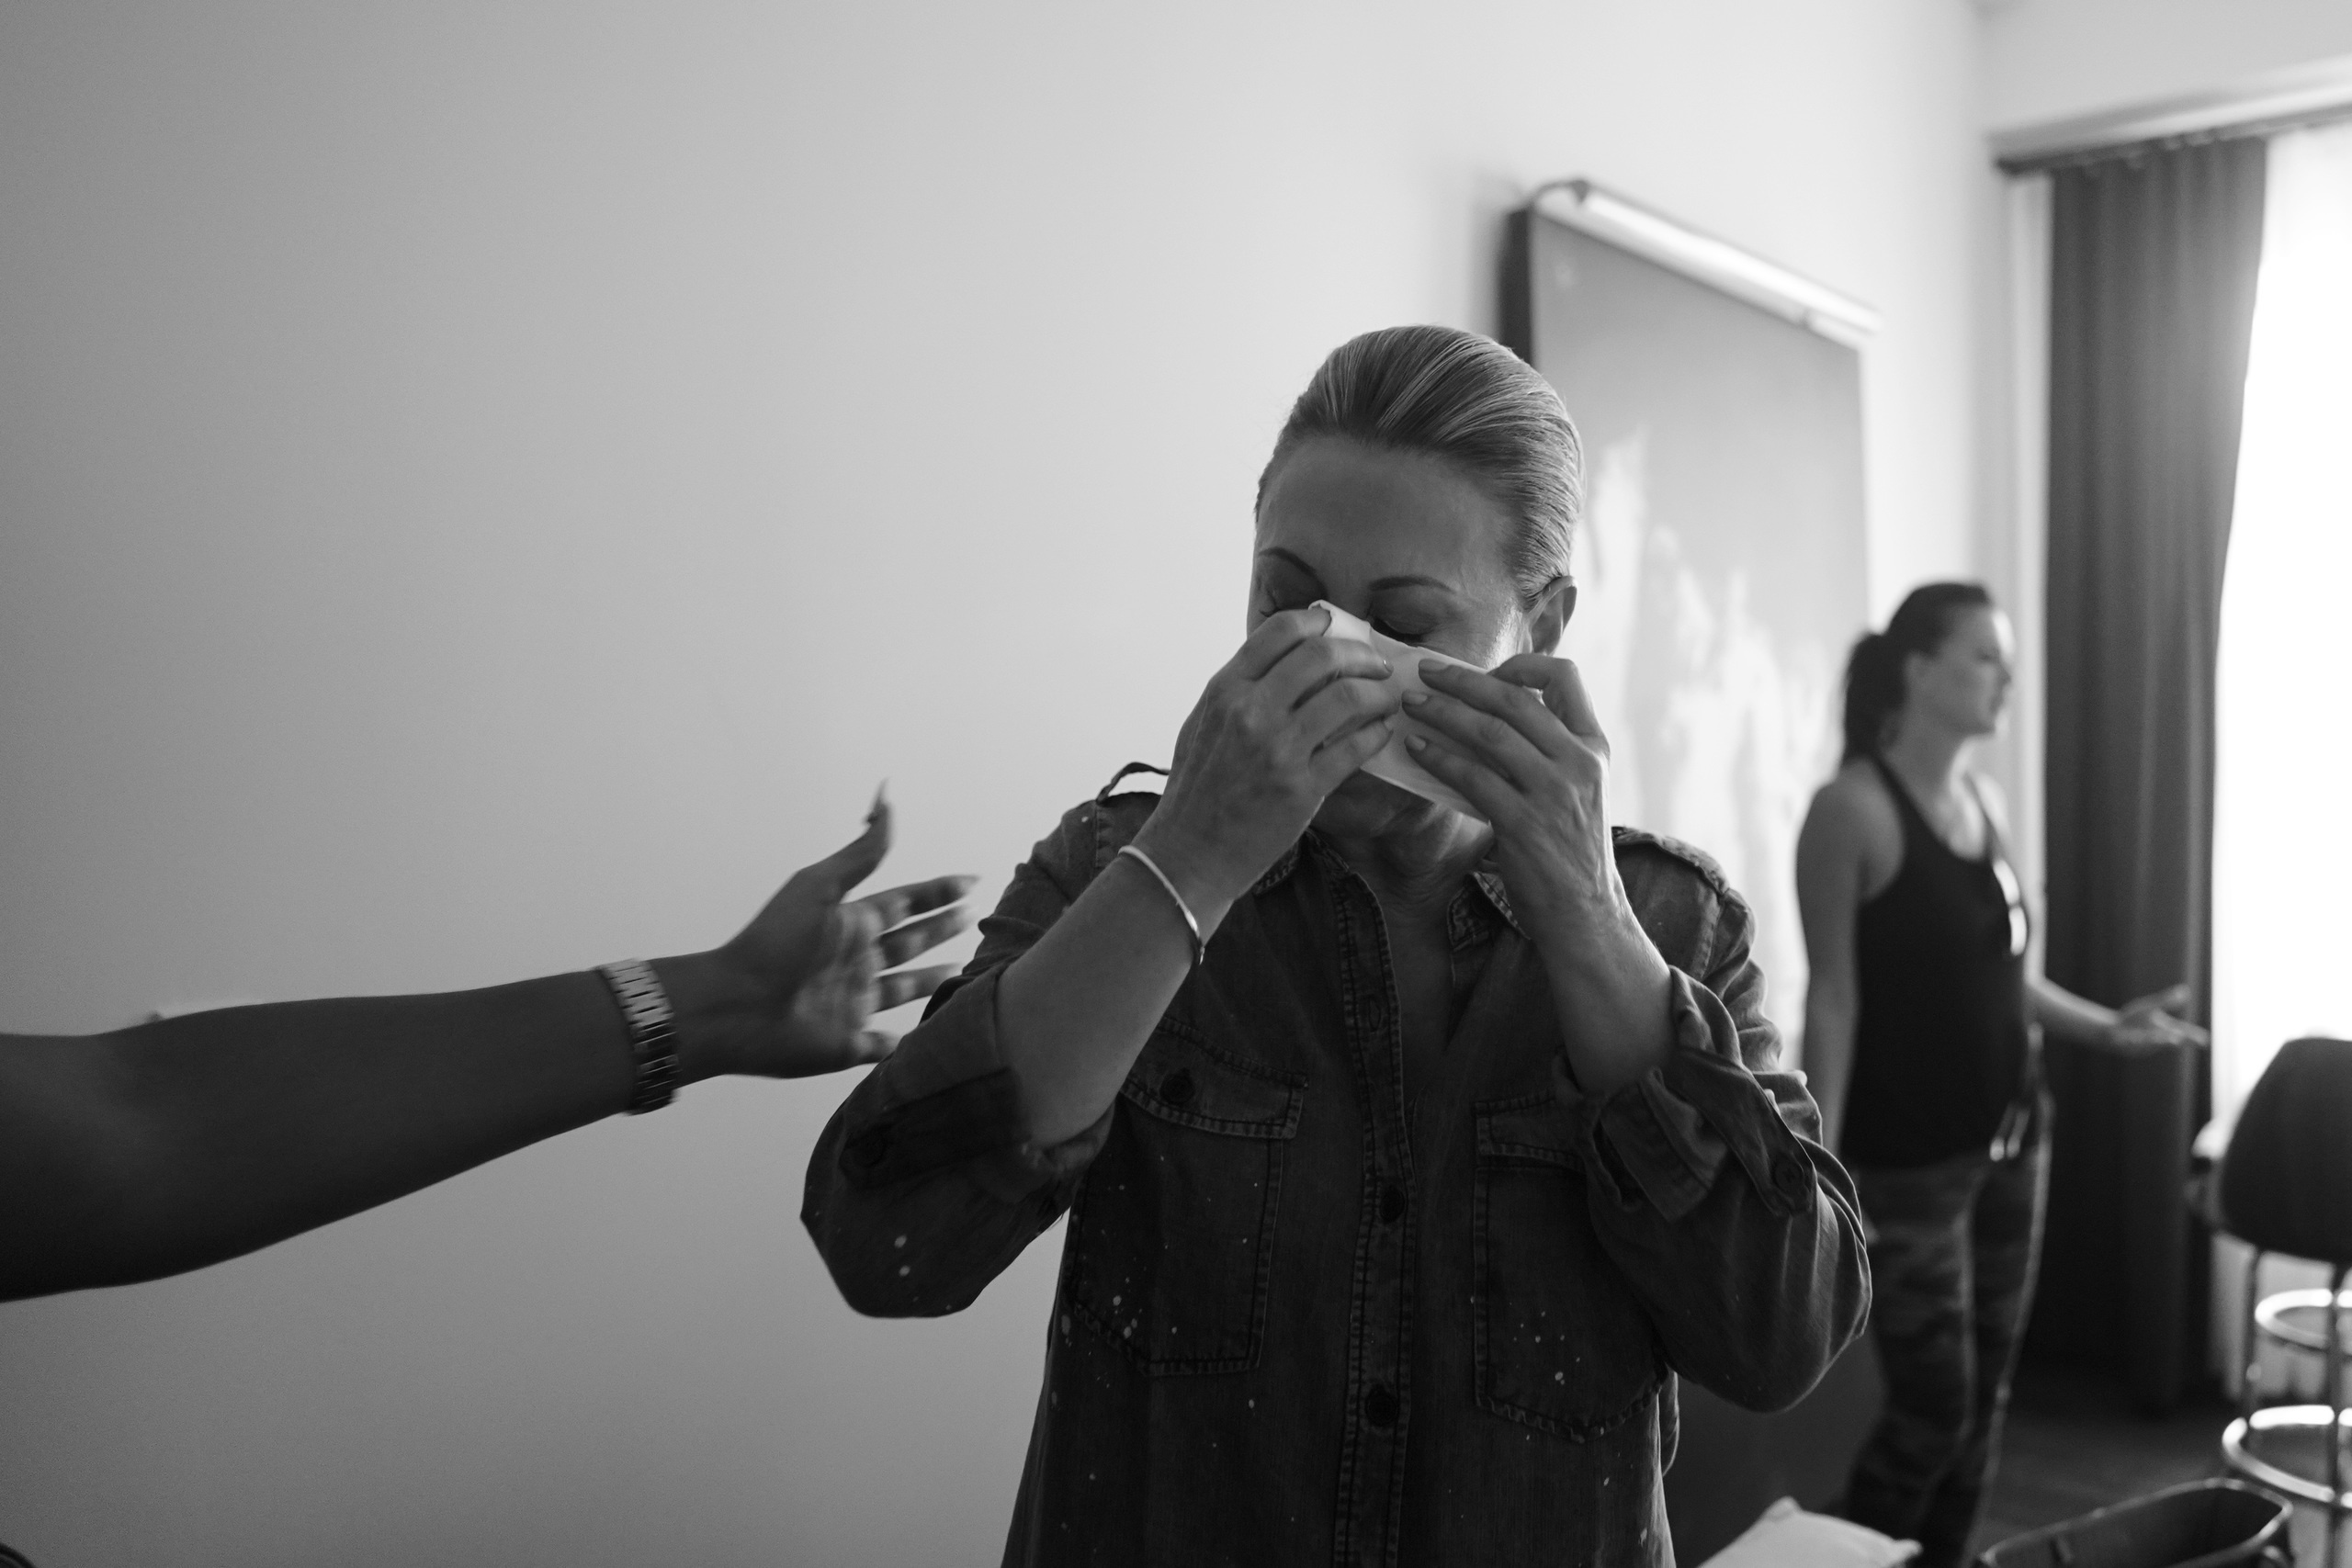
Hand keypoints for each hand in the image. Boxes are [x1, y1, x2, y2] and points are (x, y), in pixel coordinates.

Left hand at [661, 792, 976, 1080]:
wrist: (737, 1005)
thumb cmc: (776, 942)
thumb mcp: (820, 886)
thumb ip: (861, 852)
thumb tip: (888, 800)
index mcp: (852, 923)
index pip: (904, 902)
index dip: (936, 892)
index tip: (970, 882)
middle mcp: (856, 961)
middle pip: (909, 942)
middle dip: (940, 929)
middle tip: (973, 916)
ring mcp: (853, 1003)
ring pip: (903, 989)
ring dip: (930, 980)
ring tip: (965, 970)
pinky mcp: (849, 1044)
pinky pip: (885, 1045)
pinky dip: (906, 1042)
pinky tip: (928, 1036)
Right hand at [1132, 607, 1400, 923]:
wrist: (1189, 853)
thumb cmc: (1197, 789)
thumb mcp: (1203, 723)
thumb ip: (1240, 689)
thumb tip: (1286, 659)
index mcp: (1225, 690)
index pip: (1281, 630)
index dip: (1318, 620)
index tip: (1336, 626)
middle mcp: (1251, 712)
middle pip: (1322, 655)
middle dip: (1360, 654)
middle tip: (1376, 664)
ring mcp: (1278, 750)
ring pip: (1348, 697)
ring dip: (1378, 693)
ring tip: (1386, 699)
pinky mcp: (1302, 789)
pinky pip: (1355, 747)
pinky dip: (1376, 733)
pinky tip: (1380, 732)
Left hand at [1404, 654, 1675, 1091]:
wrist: (1583, 912)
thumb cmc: (1569, 850)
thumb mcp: (1575, 790)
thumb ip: (1545, 752)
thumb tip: (1483, 718)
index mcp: (1593, 746)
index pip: (1565, 676)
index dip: (1521, 663)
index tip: (1487, 670)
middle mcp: (1579, 761)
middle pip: (1514, 698)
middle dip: (1462, 679)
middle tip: (1424, 670)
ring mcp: (1553, 792)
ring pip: (1490, 732)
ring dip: (1443, 712)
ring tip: (1410, 704)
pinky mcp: (1524, 823)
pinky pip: (1472, 777)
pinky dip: (1439, 758)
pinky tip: (1416, 750)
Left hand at [2109, 982, 2207, 1050]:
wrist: (2113, 1030)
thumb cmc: (2135, 1019)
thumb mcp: (2151, 1008)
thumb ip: (2167, 1001)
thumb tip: (2185, 990)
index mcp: (2165, 1029)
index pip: (2183, 1032)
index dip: (2193, 1036)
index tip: (2204, 1040)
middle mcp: (2156, 1037)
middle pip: (2168, 1039)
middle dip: (2173, 1039)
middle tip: (2181, 1039)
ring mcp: (2142, 1042)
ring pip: (2149, 1042)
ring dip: (2155, 1041)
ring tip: (2160, 1038)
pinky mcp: (2127, 1044)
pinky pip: (2129, 1041)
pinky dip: (2132, 1039)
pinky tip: (2132, 1037)